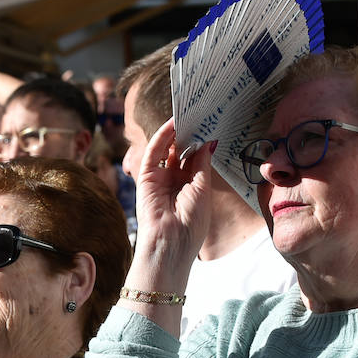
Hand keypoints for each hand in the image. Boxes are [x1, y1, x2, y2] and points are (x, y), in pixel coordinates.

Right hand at [127, 119, 212, 283]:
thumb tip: (208, 142)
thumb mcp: (202, 189)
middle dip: (189, 134)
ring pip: (166, 149)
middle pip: (180, 151)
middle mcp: (174, 181)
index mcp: (190, 187)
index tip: (211, 124)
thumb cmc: (190, 224)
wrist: (171, 243)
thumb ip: (201, 164)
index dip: (201, 142)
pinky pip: (153, 153)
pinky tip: (172, 124)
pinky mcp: (145, 177)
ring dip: (176, 132)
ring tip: (188, 113)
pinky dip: (162, 137)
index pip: (194, 159)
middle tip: (200, 114)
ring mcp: (159, 179)